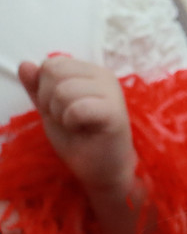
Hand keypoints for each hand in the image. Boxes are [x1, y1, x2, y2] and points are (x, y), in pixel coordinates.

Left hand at [18, 56, 136, 199]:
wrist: (101, 169)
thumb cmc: (79, 139)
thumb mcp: (50, 109)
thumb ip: (37, 87)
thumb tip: (25, 64)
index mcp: (90, 72)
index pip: (53, 63)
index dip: (45, 88)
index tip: (61, 108)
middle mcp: (104, 75)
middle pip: (55, 72)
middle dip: (50, 100)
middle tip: (68, 118)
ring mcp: (112, 92)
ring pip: (63, 90)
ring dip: (61, 114)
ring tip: (76, 125)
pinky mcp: (114, 112)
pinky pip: (77, 108)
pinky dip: (72, 123)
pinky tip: (84, 130)